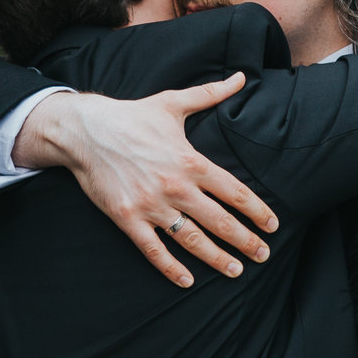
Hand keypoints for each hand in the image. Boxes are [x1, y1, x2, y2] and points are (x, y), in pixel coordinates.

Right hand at [14, 76, 279, 288]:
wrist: (84, 131)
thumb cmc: (132, 116)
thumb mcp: (173, 102)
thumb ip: (210, 94)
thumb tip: (242, 77)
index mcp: (191, 161)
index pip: (234, 192)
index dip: (257, 211)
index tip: (272, 226)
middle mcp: (175, 186)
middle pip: (219, 220)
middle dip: (245, 240)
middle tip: (263, 255)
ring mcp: (151, 205)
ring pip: (191, 239)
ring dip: (216, 258)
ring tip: (235, 270)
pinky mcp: (128, 218)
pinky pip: (153, 249)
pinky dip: (171, 268)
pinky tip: (187, 281)